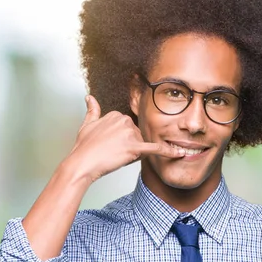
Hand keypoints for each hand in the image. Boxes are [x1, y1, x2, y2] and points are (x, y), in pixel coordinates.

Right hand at [67, 95, 183, 182]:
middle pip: (138, 136)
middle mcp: (125, 121)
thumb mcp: (87, 125)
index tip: (111, 145)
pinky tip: (180, 153)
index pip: (130, 129)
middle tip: (112, 152)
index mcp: (116, 114)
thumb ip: (92, 110)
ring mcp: (130, 133)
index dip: (123, 140)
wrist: (82, 163)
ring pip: (142, 145)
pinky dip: (168, 152)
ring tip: (116, 155)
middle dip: (130, 146)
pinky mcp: (134, 147)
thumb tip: (90, 98)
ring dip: (133, 153)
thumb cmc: (85, 148)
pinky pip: (155, 149)